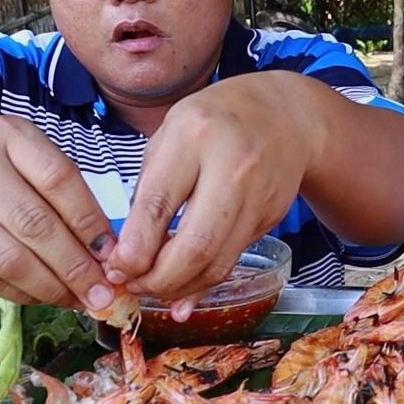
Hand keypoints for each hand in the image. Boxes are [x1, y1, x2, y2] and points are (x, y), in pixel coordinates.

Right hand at [0, 117, 116, 307]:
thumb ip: (60, 190)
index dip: (91, 222)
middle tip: (103, 292)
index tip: (113, 254)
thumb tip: (106, 247)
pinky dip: (23, 293)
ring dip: (52, 287)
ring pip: (10, 258)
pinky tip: (46, 297)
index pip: (59, 180)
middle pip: (36, 224)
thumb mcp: (20, 155)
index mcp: (7, 136)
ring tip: (79, 300)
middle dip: (76, 266)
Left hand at [107, 76, 312, 305]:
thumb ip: (150, 190)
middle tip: (134, 286)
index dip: (134, 248)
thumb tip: (129, 255)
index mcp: (195, 136)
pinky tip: (185, 287)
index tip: (117, 269)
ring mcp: (259, 195)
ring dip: (181, 286)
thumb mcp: (171, 136)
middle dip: (159, 279)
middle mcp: (233, 166)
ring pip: (218, 262)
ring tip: (154, 289)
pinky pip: (233, 258)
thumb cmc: (217, 121)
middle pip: (197, 244)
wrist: (287, 114)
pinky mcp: (272, 216)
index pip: (159, 204)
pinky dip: (205, 279)